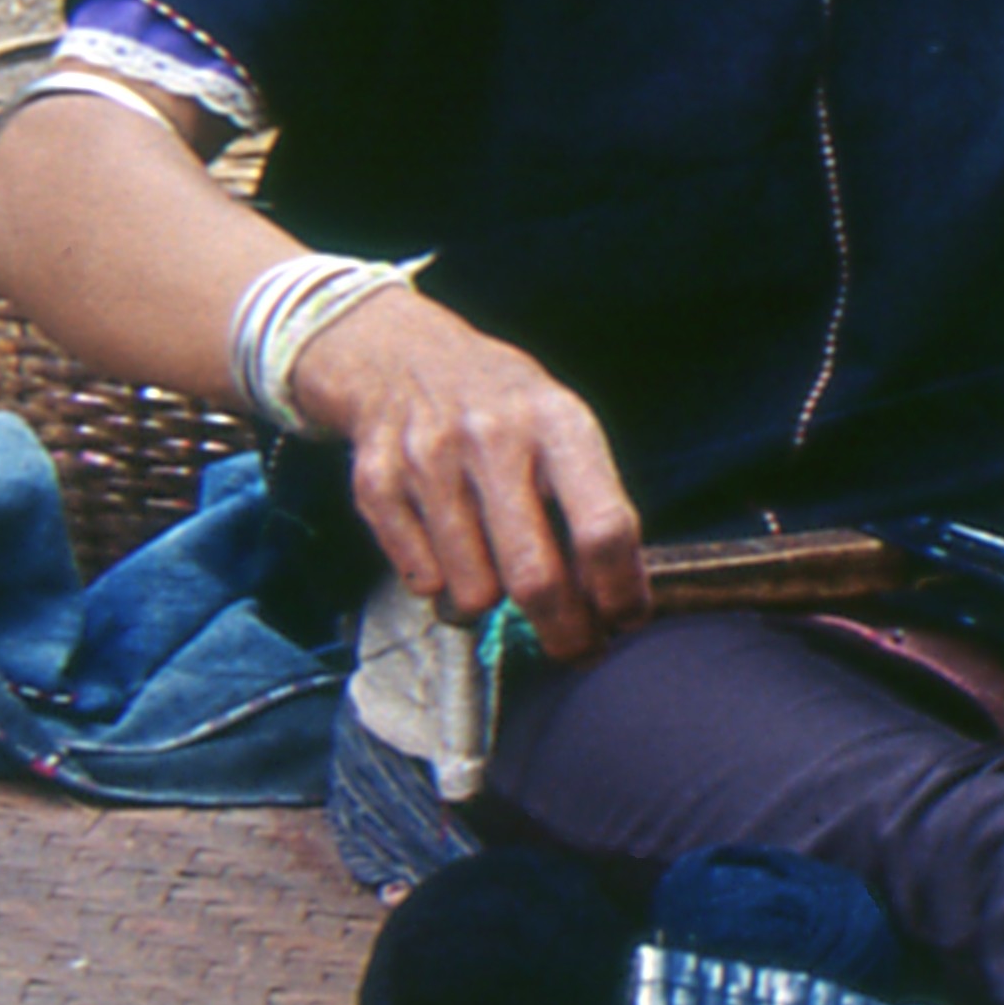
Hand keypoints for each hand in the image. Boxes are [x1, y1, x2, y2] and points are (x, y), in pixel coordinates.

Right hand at [286, 286, 651, 658]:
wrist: (399, 356)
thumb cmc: (502, 407)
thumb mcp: (562, 428)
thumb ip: (592, 503)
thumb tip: (614, 599)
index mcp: (557, 423)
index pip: (604, 527)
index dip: (621, 590)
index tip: (625, 619)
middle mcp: (493, 438)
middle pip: (536, 577)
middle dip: (564, 631)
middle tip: (577, 648)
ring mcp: (430, 461)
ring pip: (474, 591)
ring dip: (494, 602)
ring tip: (500, 577)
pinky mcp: (378, 485)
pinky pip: (421, 579)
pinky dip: (441, 582)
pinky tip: (450, 550)